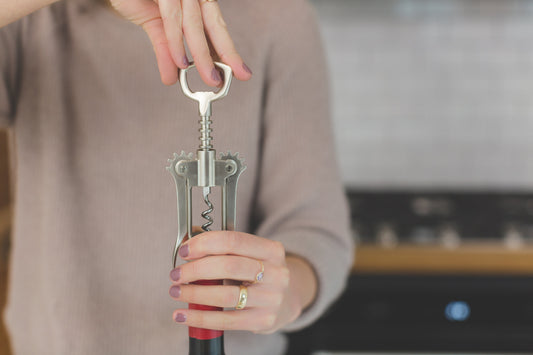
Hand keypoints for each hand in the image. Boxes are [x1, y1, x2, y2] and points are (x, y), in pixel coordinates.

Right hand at [109, 0, 251, 85]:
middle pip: (215, 26)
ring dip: (203, 56)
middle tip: (232, 78)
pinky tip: (181, 62)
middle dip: (226, 55)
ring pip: (195, 27)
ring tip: (209, 79)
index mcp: (196, 2)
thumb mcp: (156, 27)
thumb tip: (172, 79)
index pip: (216, 29)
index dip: (228, 51)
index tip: (241, 72)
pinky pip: (172, 19)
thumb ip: (166, 51)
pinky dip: (176, 42)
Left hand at [168, 231, 317, 332]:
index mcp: (272, 250)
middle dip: (196, 270)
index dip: (205, 243)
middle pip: (229, 267)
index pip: (234, 241)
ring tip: (176, 292)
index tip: (184, 251)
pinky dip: (200, 318)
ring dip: (194, 294)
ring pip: (226, 296)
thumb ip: (220, 247)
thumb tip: (187, 240)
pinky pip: (226, 320)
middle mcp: (276, 273)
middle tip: (176, 274)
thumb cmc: (259, 274)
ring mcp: (272, 298)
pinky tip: (183, 314)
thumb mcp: (248, 255)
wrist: (286, 301)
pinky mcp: (263, 320)